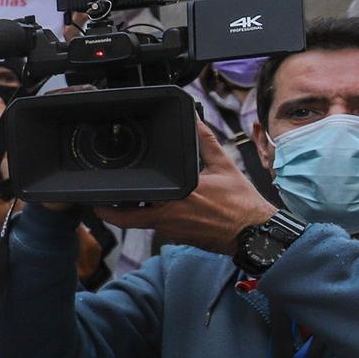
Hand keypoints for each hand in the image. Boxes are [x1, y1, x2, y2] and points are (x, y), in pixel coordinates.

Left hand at [91, 122, 276, 254]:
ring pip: (142, 222)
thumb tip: (196, 119)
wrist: (255, 232)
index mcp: (175, 198)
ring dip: (135, 210)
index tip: (103, 189)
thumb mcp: (223, 166)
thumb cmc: (241, 202)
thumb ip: (206, 141)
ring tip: (129, 193)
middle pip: (126, 219)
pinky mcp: (178, 238)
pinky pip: (158, 226)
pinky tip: (157, 204)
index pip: (130, 204)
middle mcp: (167, 218)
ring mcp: (171, 231)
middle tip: (104, 196)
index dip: (111, 201)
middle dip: (113, 208)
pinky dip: (153, 216)